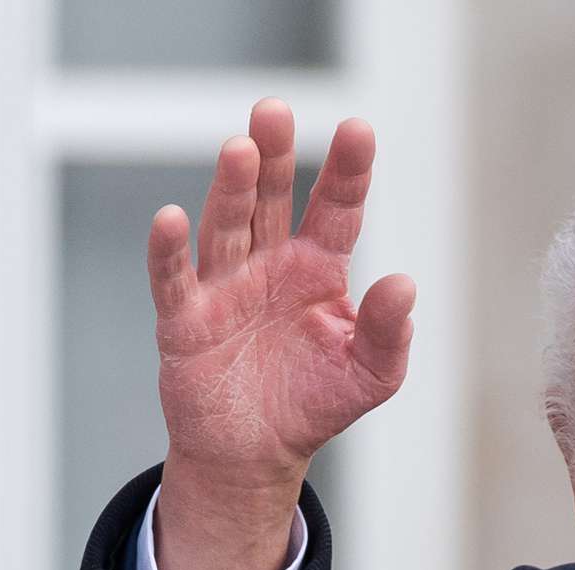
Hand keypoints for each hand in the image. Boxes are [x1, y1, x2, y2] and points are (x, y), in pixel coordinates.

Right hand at [148, 96, 415, 484]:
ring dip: (232, 189)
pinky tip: (170, 219)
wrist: (254, 455)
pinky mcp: (184, 320)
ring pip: (226, 227)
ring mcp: (224, 287)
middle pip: (271, 200)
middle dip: (274, 156)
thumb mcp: (367, 376)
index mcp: (317, 269)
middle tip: (276, 110)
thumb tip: (405, 285)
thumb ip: (388, 334)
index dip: (347, 172)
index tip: (358, 131)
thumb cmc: (312, 405)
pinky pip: (175, 280)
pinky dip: (169, 252)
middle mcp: (268, 265)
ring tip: (240, 149)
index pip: (336, 210)